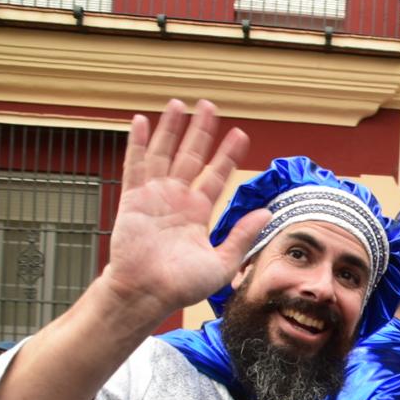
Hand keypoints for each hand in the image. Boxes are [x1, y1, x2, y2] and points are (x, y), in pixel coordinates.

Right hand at [102, 99, 263, 322]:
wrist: (147, 294)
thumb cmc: (181, 286)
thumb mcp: (222, 262)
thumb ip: (243, 235)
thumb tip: (267, 212)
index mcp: (198, 212)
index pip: (216, 175)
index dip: (227, 155)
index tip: (240, 135)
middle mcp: (177, 199)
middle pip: (192, 156)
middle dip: (201, 131)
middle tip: (209, 106)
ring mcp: (153, 196)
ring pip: (164, 153)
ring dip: (171, 129)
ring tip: (179, 104)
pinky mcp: (132, 199)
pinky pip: (134, 166)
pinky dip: (137, 143)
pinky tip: (140, 121)